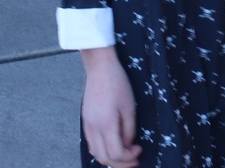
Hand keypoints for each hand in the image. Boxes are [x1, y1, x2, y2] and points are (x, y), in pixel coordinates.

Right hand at [80, 47, 141, 167]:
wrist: (100, 66)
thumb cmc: (117, 83)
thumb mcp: (129, 107)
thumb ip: (129, 130)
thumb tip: (128, 145)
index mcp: (106, 124)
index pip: (116, 154)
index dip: (129, 158)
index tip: (139, 149)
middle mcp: (94, 127)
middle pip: (104, 158)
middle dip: (121, 163)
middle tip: (134, 158)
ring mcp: (87, 124)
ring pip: (96, 153)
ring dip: (110, 158)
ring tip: (123, 152)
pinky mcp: (85, 119)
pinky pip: (91, 143)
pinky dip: (101, 149)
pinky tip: (111, 143)